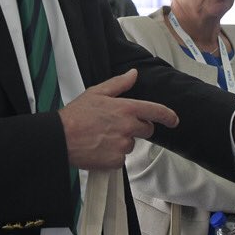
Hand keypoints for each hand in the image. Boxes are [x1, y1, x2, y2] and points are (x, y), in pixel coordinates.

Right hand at [59, 69, 178, 168]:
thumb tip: (133, 74)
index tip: (174, 120)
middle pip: (146, 130)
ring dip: (122, 142)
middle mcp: (128, 127)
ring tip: (102, 137)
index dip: (168, 116)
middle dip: (137, 128)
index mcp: (126, 109)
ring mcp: (123, 145)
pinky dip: (113, 156)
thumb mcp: (97, 93)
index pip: (155, 111)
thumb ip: (119, 84)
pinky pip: (121, 159)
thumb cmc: (76, 115)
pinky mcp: (116, 160)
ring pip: (131, 145)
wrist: (60, 138)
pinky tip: (99, 148)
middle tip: (116, 126)